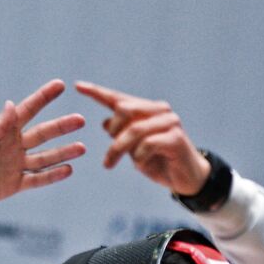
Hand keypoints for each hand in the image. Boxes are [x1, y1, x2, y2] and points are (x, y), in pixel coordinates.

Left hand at [0, 79, 85, 206]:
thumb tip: (11, 105)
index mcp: (3, 130)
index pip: (28, 110)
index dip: (43, 97)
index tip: (60, 85)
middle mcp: (13, 146)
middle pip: (43, 134)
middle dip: (62, 126)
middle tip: (81, 119)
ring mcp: (15, 165)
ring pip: (46, 157)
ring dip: (64, 152)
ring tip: (82, 147)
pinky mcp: (13, 184)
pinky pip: (37, 179)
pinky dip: (53, 175)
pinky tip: (68, 169)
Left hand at [74, 81, 210, 195]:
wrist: (185, 177)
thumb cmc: (157, 160)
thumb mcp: (133, 148)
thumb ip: (121, 134)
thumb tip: (104, 123)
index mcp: (146, 110)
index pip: (118, 98)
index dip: (97, 92)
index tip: (78, 86)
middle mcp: (159, 111)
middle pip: (124, 110)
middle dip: (112, 132)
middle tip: (109, 154)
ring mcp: (170, 122)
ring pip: (134, 130)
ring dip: (118, 150)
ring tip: (109, 164)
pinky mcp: (176, 138)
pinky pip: (147, 144)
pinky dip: (138, 157)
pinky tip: (140, 165)